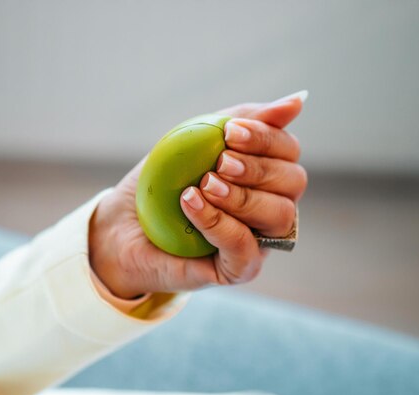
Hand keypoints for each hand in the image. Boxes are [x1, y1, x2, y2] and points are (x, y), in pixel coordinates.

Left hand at [88, 94, 306, 298]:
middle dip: (256, 166)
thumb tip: (299, 100)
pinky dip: (220, 222)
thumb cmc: (160, 184)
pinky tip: (191, 203)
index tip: (230, 131)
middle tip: (219, 162)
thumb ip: (242, 120)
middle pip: (293, 182)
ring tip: (204, 184)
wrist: (120, 228)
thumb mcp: (194, 141)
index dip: (267, 138)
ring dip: (241, 195)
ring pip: (279, 216)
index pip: (289, 151)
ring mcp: (255, 241)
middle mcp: (267, 208)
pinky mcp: (234, 269)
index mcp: (264, 175)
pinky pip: (245, 249)